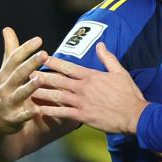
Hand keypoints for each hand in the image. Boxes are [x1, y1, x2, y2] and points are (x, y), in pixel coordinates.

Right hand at [0, 28, 46, 135]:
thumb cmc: (4, 91)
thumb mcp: (5, 72)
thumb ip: (10, 52)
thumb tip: (7, 29)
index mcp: (5, 75)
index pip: (14, 59)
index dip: (25, 49)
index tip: (38, 39)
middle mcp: (5, 88)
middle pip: (18, 74)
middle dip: (30, 64)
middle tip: (44, 54)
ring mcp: (7, 104)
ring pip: (19, 94)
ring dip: (29, 87)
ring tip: (40, 78)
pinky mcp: (12, 120)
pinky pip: (21, 117)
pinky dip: (28, 113)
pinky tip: (38, 109)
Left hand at [31, 43, 148, 133]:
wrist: (134, 115)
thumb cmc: (129, 94)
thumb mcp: (120, 72)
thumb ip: (108, 58)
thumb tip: (100, 45)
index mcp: (92, 76)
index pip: (69, 67)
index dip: (54, 61)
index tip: (42, 57)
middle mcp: (83, 88)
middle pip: (58, 80)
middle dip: (42, 75)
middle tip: (27, 72)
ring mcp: (81, 102)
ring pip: (56, 95)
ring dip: (41, 92)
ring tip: (27, 89)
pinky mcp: (82, 116)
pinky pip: (61, 112)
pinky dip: (49, 111)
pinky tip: (38, 109)